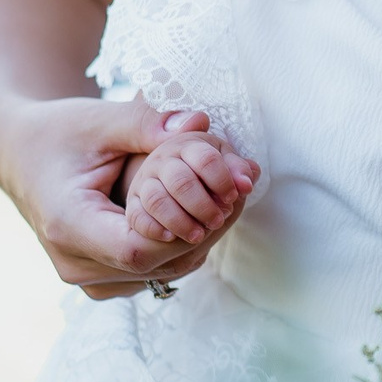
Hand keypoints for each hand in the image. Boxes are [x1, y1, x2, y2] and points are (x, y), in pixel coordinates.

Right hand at [0, 96, 257, 297]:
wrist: (20, 154)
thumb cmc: (58, 132)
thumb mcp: (100, 119)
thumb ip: (148, 123)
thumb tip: (199, 123)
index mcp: (68, 226)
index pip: (139, 249)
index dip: (188, 225)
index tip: (220, 192)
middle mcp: (75, 264)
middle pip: (159, 263)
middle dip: (205, 226)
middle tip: (236, 187)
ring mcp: (88, 279)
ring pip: (163, 272)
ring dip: (199, 236)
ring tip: (223, 196)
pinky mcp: (102, 280)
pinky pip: (155, 272)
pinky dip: (181, 243)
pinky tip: (199, 211)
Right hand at [125, 127, 257, 245]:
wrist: (163, 172)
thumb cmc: (199, 164)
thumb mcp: (220, 158)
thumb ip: (237, 167)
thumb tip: (247, 182)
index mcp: (187, 144)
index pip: (206, 159)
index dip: (223, 180)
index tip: (233, 197)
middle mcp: (161, 161)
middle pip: (181, 182)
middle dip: (203, 205)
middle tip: (218, 220)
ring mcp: (143, 182)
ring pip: (157, 200)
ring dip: (181, 221)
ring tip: (199, 235)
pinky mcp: (133, 202)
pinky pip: (137, 216)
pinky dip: (154, 228)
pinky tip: (171, 237)